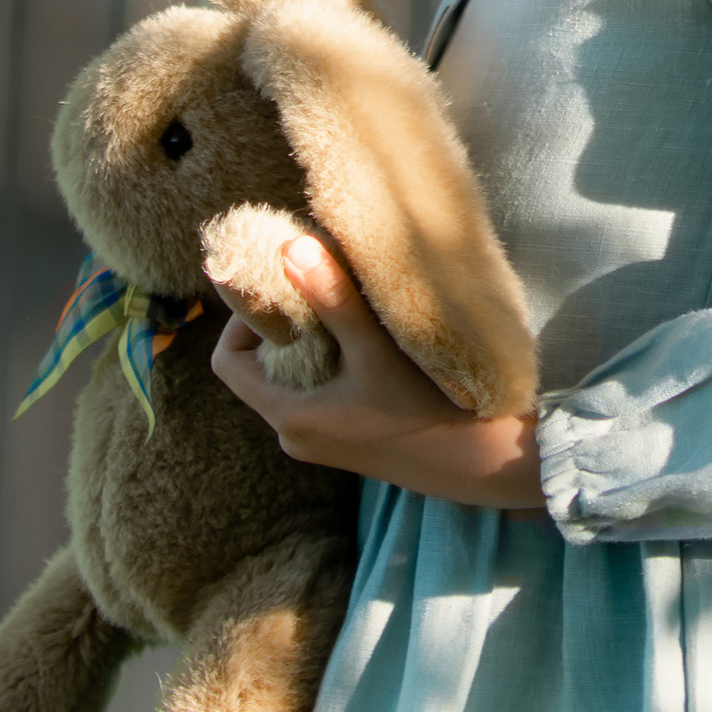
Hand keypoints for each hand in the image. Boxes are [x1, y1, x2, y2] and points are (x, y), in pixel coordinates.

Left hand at [212, 237, 545, 512]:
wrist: (483, 464)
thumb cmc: (428, 411)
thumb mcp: (376, 352)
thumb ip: (333, 299)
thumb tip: (291, 247)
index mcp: (290, 418)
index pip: (228, 362)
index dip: (240, 321)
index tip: (276, 289)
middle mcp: (296, 436)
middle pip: (258, 369)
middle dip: (279, 325)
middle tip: (311, 286)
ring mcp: (322, 440)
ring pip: (289, 380)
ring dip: (307, 342)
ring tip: (340, 306)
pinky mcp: (347, 439)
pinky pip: (315, 393)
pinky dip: (326, 362)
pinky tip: (363, 339)